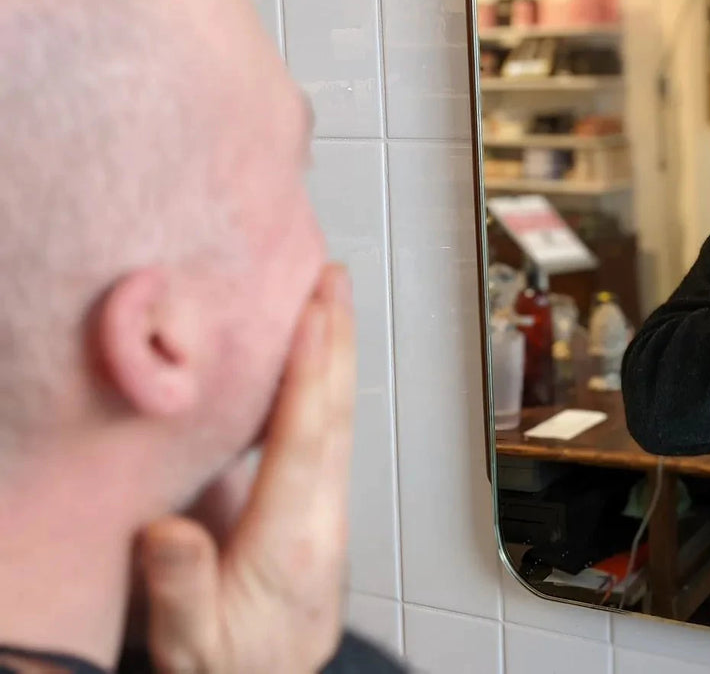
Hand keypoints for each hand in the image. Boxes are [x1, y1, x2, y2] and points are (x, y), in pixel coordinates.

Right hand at [138, 264, 355, 673]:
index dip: (309, 372)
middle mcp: (320, 515)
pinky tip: (312, 356)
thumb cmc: (234, 668)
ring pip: (337, 417)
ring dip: (335, 353)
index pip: (306, 441)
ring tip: (328, 297)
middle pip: (335, 414)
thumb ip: (183, 589)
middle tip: (332, 278)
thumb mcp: (195, 647)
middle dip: (335, 341)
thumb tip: (169, 530)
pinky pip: (325, 431)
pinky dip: (322, 384)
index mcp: (292, 541)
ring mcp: (322, 508)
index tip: (313, 313)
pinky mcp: (311, 505)